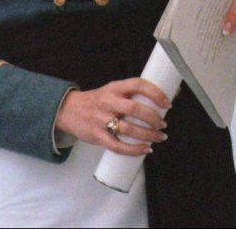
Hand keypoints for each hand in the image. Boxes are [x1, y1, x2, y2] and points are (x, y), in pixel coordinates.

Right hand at [55, 78, 169, 155]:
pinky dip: (134, 150)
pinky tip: (145, 149)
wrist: (68, 110)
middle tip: (163, 124)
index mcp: (115, 87)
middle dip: (153, 118)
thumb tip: (165, 98)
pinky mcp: (96, 136)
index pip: (138, 84)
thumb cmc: (98, 100)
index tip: (167, 103)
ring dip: (148, 135)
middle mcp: (108, 101)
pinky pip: (117, 146)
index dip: (155, 93)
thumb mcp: (113, 91)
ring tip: (159, 137)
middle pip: (135, 109)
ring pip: (128, 129)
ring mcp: (101, 119)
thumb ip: (132, 94)